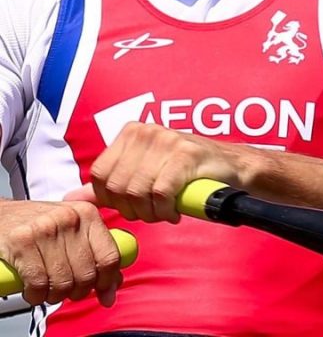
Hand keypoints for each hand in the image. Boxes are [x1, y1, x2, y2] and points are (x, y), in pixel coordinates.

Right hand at [0, 199, 121, 306]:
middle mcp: (70, 219)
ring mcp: (46, 230)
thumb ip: (95, 254)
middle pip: (86, 274)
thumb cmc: (40, 225)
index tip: (102, 290)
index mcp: (88, 214)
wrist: (3, 216)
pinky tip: (33, 289)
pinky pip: (38, 284)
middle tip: (68, 290)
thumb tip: (112, 288)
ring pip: (63, 283)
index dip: (108, 280)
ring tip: (49, 289)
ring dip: (55, 296)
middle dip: (77, 291)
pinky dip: (36, 295)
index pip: (110, 255)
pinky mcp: (22, 243)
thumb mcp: (73, 230)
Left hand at [66, 122, 248, 223]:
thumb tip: (71, 198)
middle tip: (152, 211)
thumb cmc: (185, 171)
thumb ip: (108, 185)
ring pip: (137, 191)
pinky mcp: (185, 155)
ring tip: (165, 210)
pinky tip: (175, 209)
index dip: (113, 199)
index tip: (133, 204)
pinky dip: (165, 210)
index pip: (100, 174)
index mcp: (131, 132)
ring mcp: (166, 140)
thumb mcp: (143, 172)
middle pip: (118, 186)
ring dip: (151, 212)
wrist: (230, 166)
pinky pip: (160, 193)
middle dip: (133, 209)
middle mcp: (147, 131)